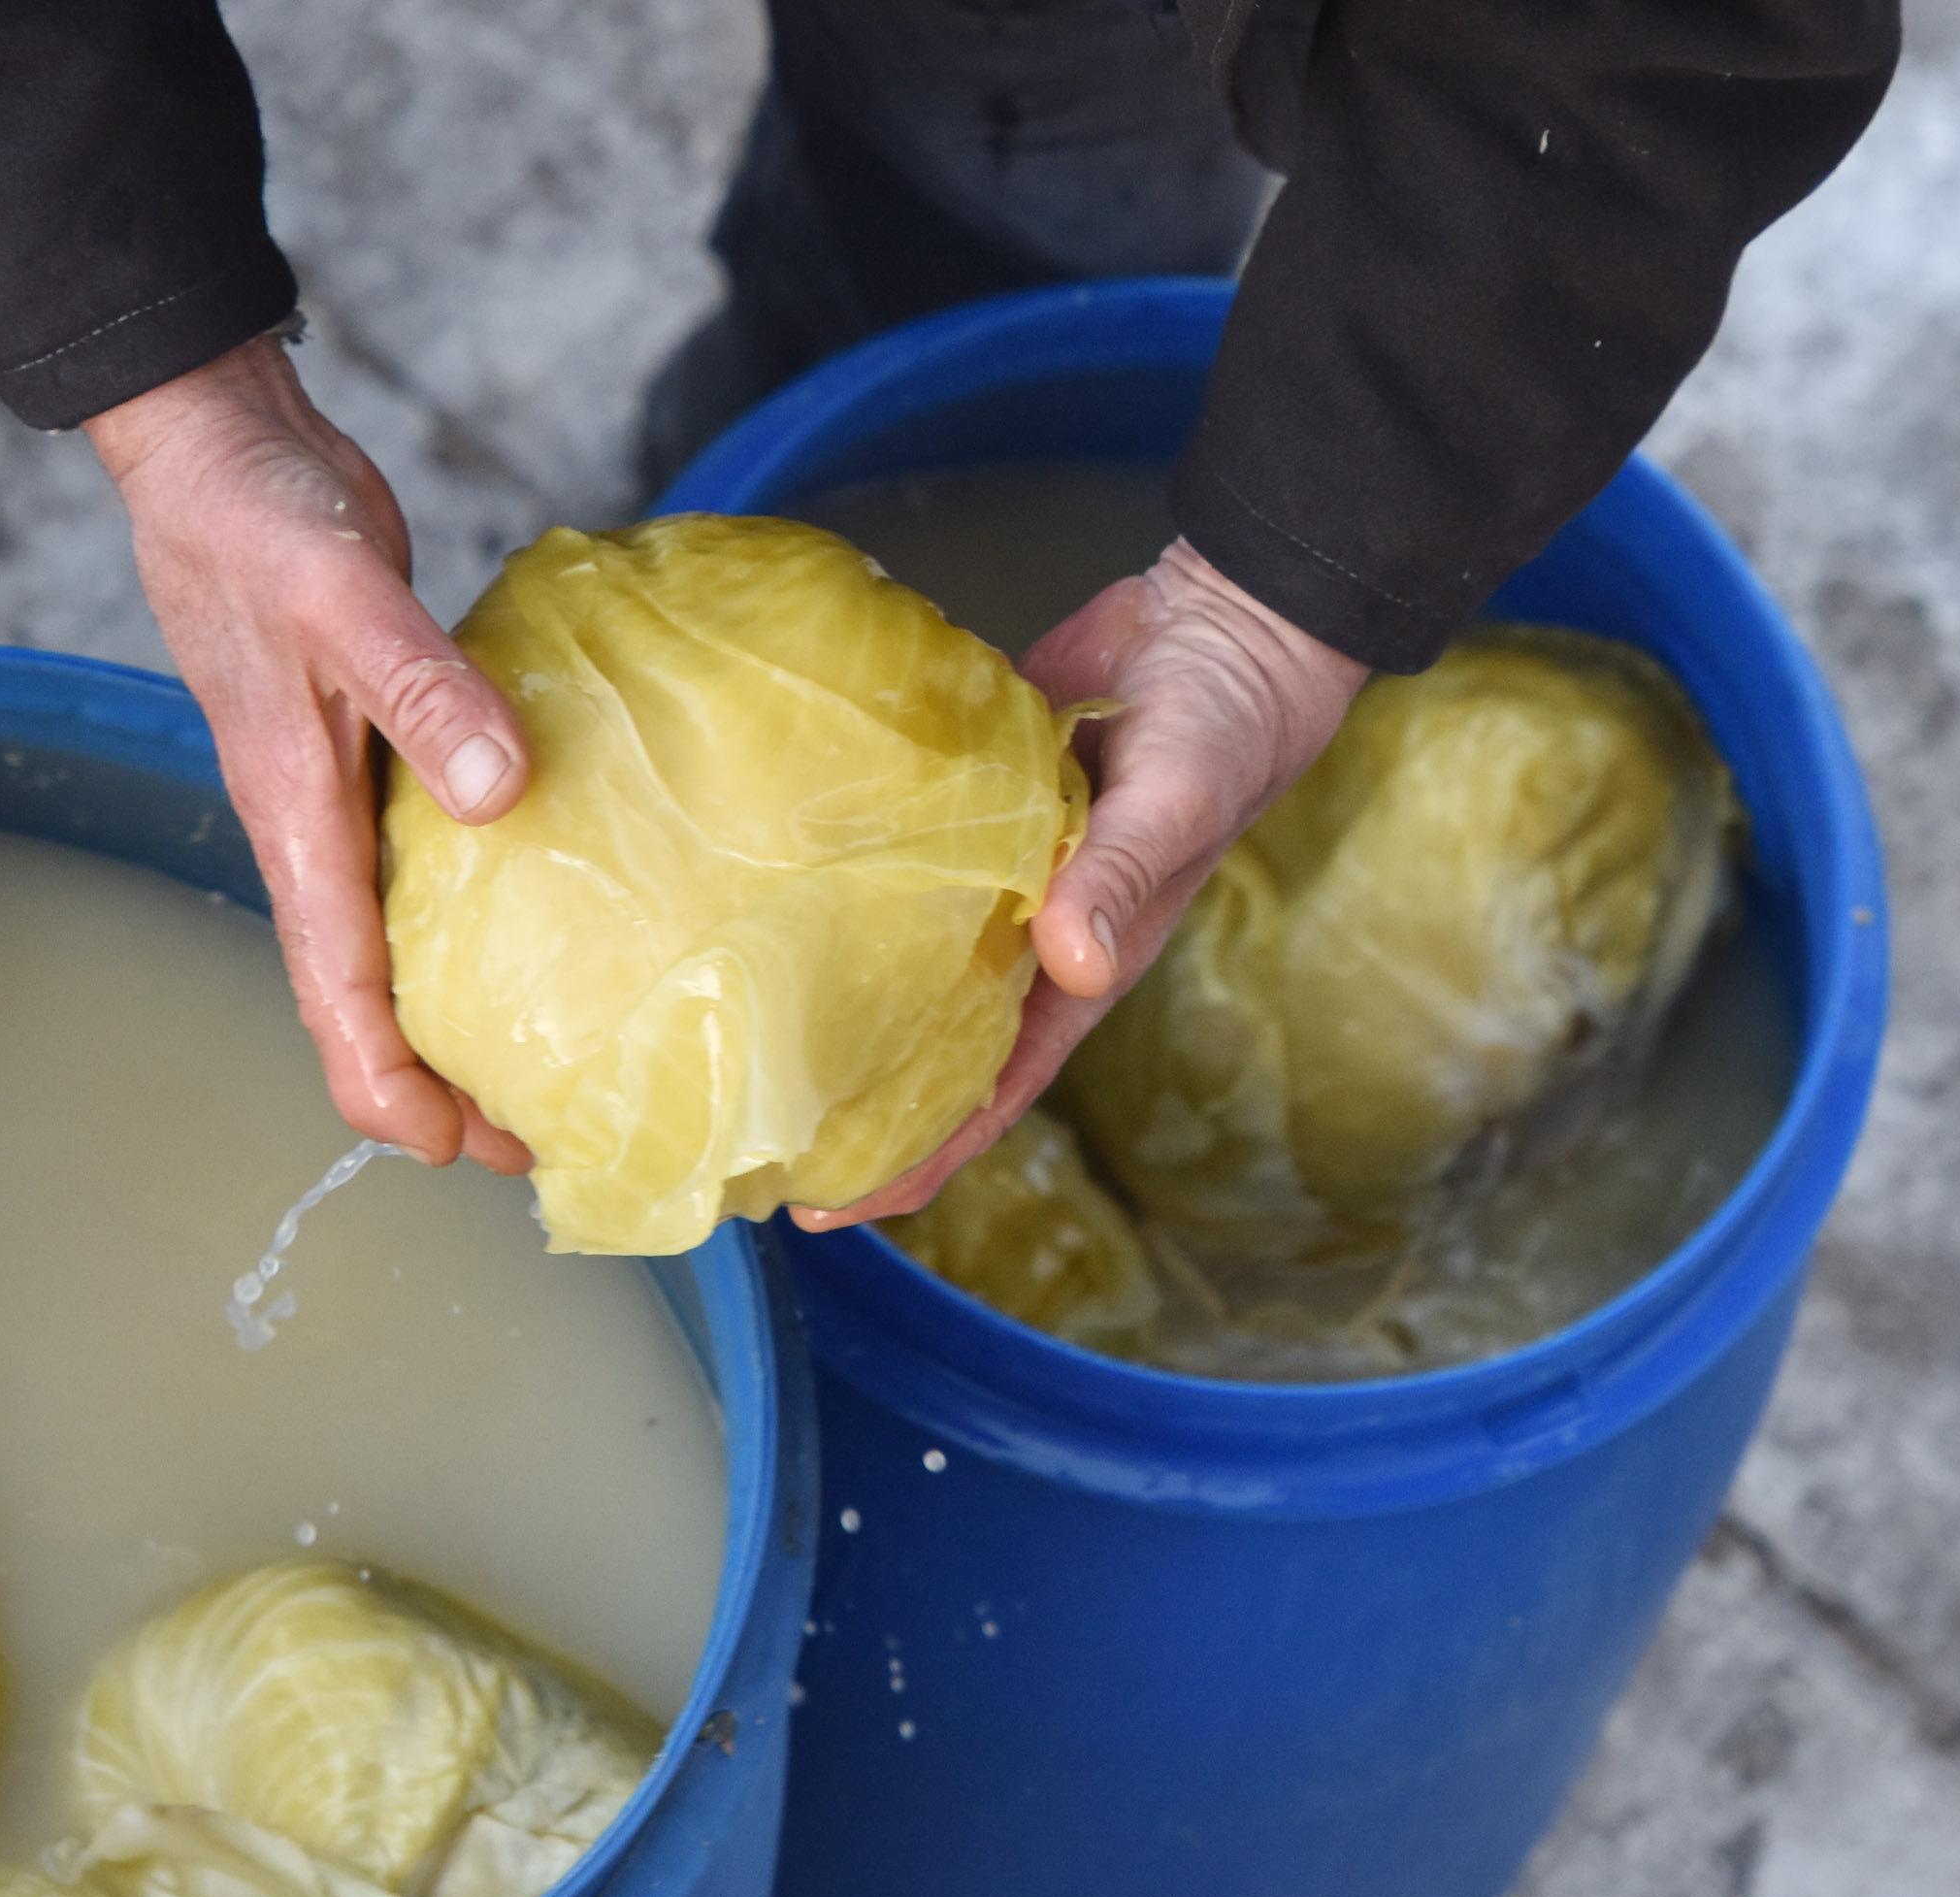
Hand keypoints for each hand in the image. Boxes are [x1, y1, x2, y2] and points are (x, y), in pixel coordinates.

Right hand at [85, 332, 534, 1170]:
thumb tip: (502, 796)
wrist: (218, 444)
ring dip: (459, 1010)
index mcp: (294, 820)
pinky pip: (422, 865)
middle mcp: (313, 830)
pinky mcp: (376, 747)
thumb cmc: (258, 518)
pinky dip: (475, 914)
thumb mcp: (346, 593)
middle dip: (442, 1085)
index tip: (473, 1151)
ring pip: (392, 942)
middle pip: (365, 1000)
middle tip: (546, 1136)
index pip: (336, 998)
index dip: (395, 1091)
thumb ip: (425, 691)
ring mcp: (342, 793)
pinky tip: (550, 913)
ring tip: (556, 1054)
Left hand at [788, 538, 1366, 1229]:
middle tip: (748, 1142)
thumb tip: (1068, 960)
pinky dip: (840, 885)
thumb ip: (1118, 879)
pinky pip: (896, 863)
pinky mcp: (964, 807)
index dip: (914, 1157)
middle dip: (849, 1101)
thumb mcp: (1175, 807)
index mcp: (1079, 971)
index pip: (986, 1093)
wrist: (1225, 625)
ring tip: (734, 1032)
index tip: (829, 1209)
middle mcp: (1025, 938)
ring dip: (833, 998)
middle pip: (926, 1045)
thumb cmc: (1223, 732)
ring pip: (901, 959)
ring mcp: (991, 875)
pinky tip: (766, 895)